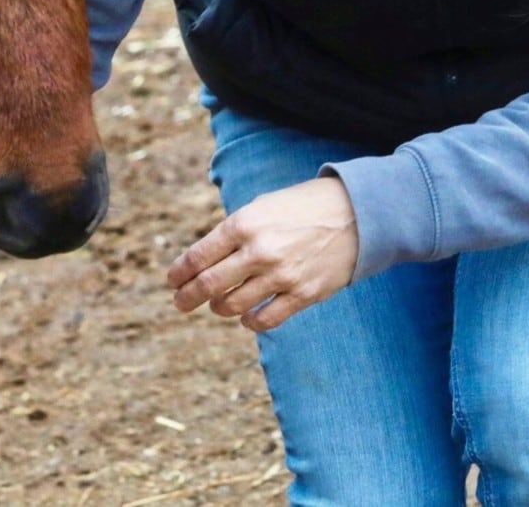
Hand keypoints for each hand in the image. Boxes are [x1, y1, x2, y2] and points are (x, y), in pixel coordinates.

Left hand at [166, 177, 357, 332]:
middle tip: (180, 302)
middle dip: (187, 297)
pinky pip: (265, 319)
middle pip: (208, 285)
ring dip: (219, 308)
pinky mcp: (302, 294)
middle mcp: (259, 251)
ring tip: (218, 305)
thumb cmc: (302, 207)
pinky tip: (246, 316)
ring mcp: (281, 275)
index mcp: (245, 224)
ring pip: (233, 306)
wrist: (356, 214)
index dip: (179, 272)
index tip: (173, 280)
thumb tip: (204, 260)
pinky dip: (249, 321)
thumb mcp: (262, 206)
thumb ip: (233, 232)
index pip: (198, 256)